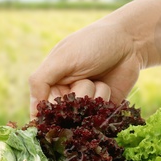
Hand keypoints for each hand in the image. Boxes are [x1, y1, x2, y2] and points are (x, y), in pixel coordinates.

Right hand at [27, 18, 144, 111]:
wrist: (129, 41)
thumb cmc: (92, 43)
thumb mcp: (62, 58)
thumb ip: (41, 81)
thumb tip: (31, 115)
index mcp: (51, 83)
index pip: (42, 110)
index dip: (49, 113)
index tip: (60, 105)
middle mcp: (67, 96)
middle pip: (64, 117)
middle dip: (74, 99)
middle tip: (83, 78)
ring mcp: (87, 104)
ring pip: (83, 118)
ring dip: (92, 97)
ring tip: (97, 78)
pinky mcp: (104, 110)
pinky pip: (101, 118)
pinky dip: (104, 101)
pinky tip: (107, 85)